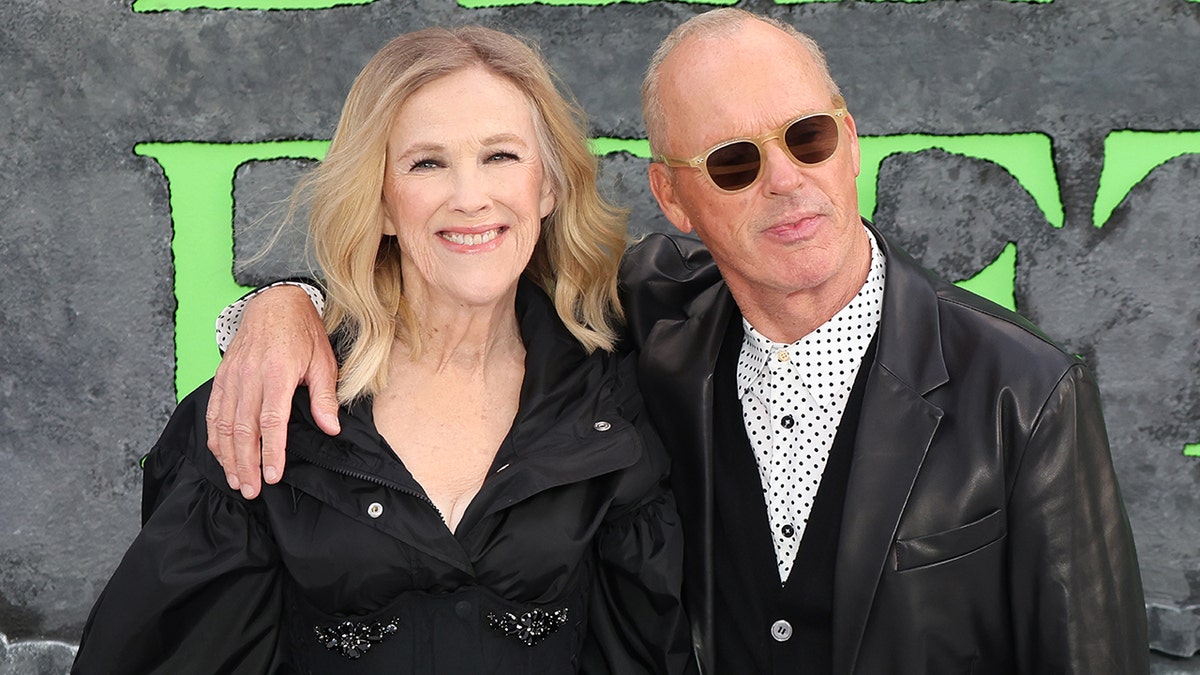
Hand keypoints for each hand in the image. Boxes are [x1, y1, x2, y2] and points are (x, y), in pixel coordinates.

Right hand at [205, 285, 339, 497]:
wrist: (275, 303)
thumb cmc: (303, 333)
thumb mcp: (323, 361)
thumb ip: (324, 397)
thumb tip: (331, 428)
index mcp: (277, 374)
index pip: (271, 422)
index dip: (272, 452)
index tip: (273, 476)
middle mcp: (250, 377)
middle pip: (244, 429)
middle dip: (246, 464)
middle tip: (251, 490)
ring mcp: (232, 377)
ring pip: (225, 424)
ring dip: (228, 456)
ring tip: (236, 480)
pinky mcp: (222, 377)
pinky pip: (214, 411)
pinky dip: (215, 436)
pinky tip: (221, 455)